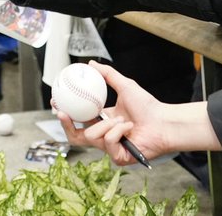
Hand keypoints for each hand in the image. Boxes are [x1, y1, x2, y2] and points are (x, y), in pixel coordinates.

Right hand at [56, 63, 219, 163]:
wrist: (164, 122)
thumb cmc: (148, 107)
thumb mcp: (125, 85)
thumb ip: (108, 75)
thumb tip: (91, 63)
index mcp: (103, 121)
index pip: (79, 120)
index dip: (66, 114)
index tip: (56, 101)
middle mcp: (104, 135)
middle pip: (76, 136)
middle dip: (66, 125)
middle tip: (62, 112)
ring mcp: (110, 148)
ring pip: (92, 136)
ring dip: (107, 124)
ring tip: (123, 120)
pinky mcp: (117, 157)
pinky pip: (107, 142)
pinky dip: (118, 132)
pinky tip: (129, 129)